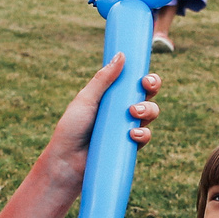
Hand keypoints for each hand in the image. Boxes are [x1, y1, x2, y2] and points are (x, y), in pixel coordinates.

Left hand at [40, 54, 163, 189]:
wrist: (66, 162)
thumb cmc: (71, 129)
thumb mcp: (86, 100)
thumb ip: (103, 79)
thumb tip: (121, 55)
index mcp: (111, 96)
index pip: (133, 81)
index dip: (144, 76)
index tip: (144, 76)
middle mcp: (121, 110)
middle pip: (147, 94)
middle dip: (152, 87)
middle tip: (146, 86)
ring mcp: (127, 128)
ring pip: (151, 113)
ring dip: (148, 109)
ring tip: (134, 113)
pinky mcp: (129, 146)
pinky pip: (145, 137)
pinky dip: (143, 134)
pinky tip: (133, 134)